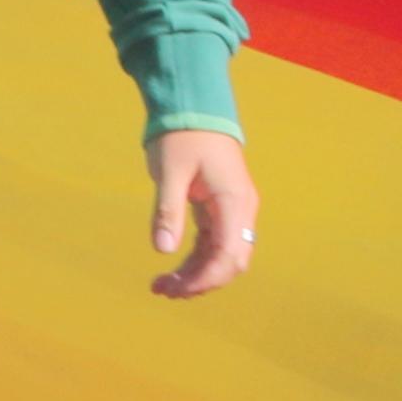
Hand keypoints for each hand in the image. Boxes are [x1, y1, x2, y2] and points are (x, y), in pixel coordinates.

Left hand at [147, 129, 258, 298]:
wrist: (194, 109)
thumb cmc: (181, 136)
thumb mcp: (169, 173)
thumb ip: (168, 211)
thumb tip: (163, 250)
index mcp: (233, 202)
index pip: (229, 253)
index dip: (207, 278)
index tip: (179, 289)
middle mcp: (240, 210)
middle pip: (230, 260)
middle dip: (201, 281)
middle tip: (163, 291)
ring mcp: (231, 210)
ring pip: (221, 254)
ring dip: (196, 273)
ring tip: (161, 287)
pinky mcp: (219, 209)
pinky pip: (212, 243)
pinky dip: (195, 259)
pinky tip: (171, 269)